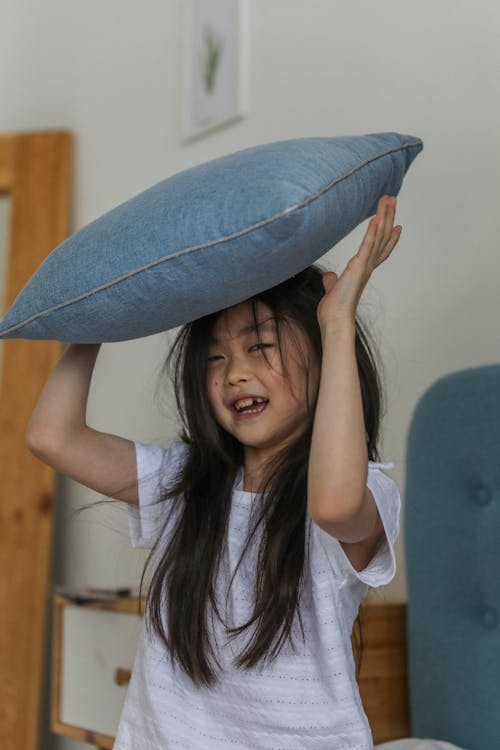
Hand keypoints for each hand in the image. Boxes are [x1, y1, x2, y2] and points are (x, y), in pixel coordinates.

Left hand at [317, 195, 401, 331]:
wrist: (335, 320)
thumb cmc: (335, 309)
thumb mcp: (333, 289)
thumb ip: (333, 281)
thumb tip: (329, 276)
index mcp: (362, 270)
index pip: (379, 250)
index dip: (388, 237)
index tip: (397, 225)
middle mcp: (368, 266)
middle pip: (382, 237)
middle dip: (388, 217)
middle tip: (393, 199)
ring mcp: (365, 266)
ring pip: (378, 236)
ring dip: (384, 216)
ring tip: (388, 198)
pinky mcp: (358, 267)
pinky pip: (368, 245)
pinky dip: (372, 231)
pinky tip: (376, 217)